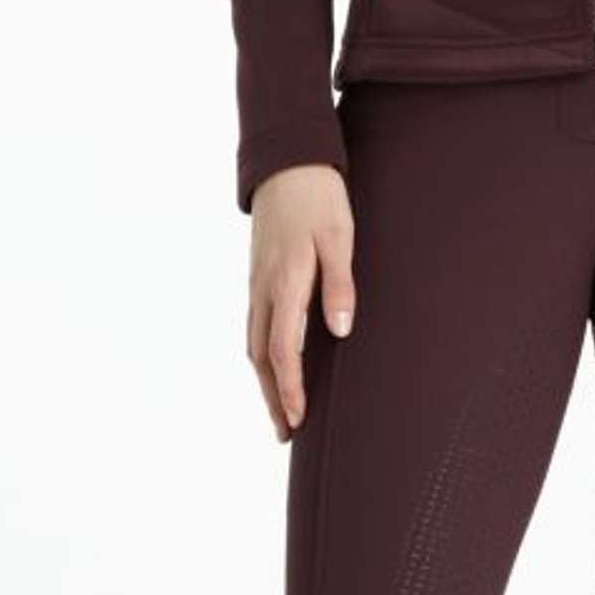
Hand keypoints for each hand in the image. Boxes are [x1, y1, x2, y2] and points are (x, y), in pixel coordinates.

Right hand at [246, 162, 357, 440]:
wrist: (286, 160)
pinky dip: (263, 355)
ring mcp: (256, 283)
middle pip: (260, 357)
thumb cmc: (319, 197)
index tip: (298, 420)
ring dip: (265, 380)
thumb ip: (339, 283)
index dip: (289, 389)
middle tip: (286, 433)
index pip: (283, 350)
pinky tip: (275, 365)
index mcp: (285, 282)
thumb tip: (339, 330)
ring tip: (280, 410)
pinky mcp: (258, 276)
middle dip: (272, 397)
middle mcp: (263, 289)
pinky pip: (256, 326)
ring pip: (254, 343)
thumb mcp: (340, 236)